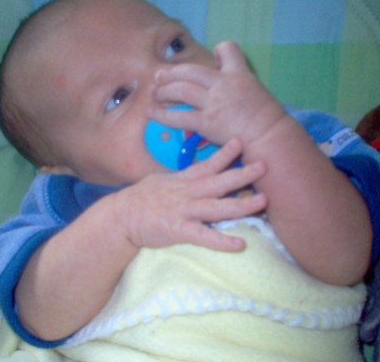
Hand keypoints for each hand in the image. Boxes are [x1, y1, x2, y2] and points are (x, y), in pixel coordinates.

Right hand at [119, 138, 266, 251]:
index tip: (241, 141)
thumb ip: (183, 176)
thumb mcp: (163, 180)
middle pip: (218, 182)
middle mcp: (186, 193)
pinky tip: (239, 244)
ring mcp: (183, 211)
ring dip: (240, 204)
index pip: (207, 164)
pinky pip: (203, 236)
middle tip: (264, 165)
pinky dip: (220, 240)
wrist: (122, 216)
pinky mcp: (178, 230)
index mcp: (183, 180)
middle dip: (241, 174)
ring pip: (216, 207)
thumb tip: (199, 169)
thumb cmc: (143, 198)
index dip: (225, 153)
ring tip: (262, 201)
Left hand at [149, 41, 283, 145]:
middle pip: (189, 70)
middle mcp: (223, 83)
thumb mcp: (256, 90)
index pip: (227, 48)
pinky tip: (152, 113)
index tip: (210, 57)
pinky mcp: (207, 122)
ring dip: (163, 91)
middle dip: (171, 73)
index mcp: (238, 74)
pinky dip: (162, 115)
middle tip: (159, 77)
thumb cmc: (266, 118)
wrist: (269, 136)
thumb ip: (239, 80)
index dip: (218, 50)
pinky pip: (179, 116)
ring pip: (180, 89)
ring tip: (154, 94)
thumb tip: (226, 71)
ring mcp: (214, 102)